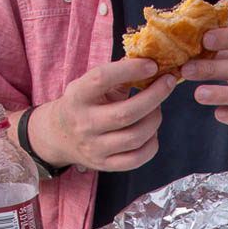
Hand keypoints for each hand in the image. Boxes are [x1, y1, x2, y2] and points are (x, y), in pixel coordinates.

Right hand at [30, 58, 177, 171]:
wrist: (59, 136)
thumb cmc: (83, 104)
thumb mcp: (89, 85)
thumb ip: (116, 76)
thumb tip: (150, 63)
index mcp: (78, 97)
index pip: (102, 79)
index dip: (130, 70)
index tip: (152, 64)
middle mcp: (84, 124)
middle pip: (126, 114)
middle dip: (155, 96)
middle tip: (168, 83)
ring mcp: (94, 148)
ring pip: (136, 137)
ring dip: (155, 119)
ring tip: (157, 108)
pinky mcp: (105, 165)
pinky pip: (137, 159)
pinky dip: (152, 144)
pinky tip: (152, 132)